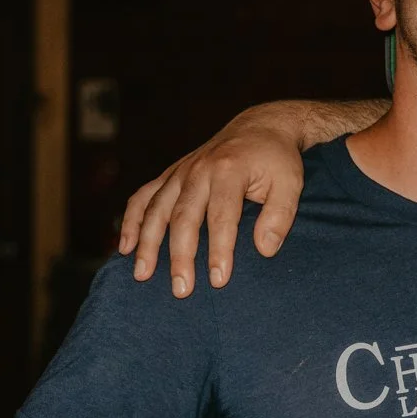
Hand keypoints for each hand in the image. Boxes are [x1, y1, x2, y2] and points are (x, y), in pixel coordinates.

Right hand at [120, 105, 306, 297]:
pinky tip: (126, 247)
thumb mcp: (291, 183)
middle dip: (180, 256)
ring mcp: (181, 171)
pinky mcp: (171, 175)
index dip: (219, 250)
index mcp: (229, 170)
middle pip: (184, 217)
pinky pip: (143, 197)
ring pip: (156, 209)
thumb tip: (265, 250)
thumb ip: (280, 216)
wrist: (259, 127)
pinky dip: (131, 221)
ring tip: (142, 275)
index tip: (218, 280)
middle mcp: (199, 170)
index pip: (222, 216)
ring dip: (147, 243)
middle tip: (182, 290)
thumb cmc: (276, 160)